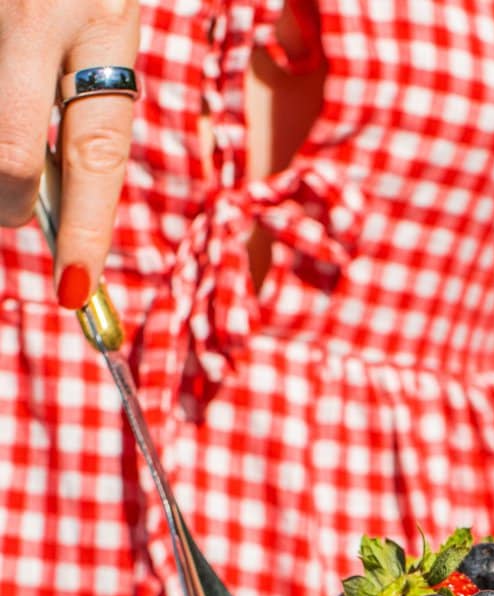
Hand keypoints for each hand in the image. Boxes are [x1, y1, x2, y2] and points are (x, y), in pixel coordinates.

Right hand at [0, 1, 139, 304]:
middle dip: (10, 200)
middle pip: (13, 149)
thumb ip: (82, 97)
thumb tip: (45, 199)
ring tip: (9, 167)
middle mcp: (42, 10)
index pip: (98, 151)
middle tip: (14, 215)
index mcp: (105, 20)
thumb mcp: (101, 12)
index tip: (76, 290)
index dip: (89, 231)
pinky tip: (6, 82)